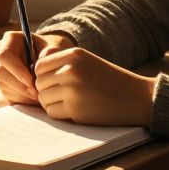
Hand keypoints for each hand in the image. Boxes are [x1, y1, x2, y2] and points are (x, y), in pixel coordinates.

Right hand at [0, 31, 75, 105]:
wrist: (46, 57)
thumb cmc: (49, 50)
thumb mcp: (52, 46)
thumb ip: (50, 51)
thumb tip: (44, 59)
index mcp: (9, 40)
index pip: (5, 57)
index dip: (17, 71)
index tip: (31, 81)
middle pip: (1, 74)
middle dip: (20, 87)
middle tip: (37, 94)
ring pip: (3, 86)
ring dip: (22, 95)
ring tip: (39, 98)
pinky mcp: (2, 83)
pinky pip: (7, 95)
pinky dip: (21, 100)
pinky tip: (34, 99)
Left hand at [34, 47, 155, 127]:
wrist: (137, 97)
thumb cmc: (110, 81)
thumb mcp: (87, 62)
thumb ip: (63, 63)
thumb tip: (32, 71)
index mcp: (74, 54)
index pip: (39, 65)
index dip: (43, 76)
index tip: (53, 83)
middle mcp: (71, 69)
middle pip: (39, 83)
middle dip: (46, 91)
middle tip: (62, 96)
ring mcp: (72, 89)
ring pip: (43, 99)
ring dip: (52, 104)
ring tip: (70, 103)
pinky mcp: (75, 109)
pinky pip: (52, 112)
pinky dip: (60, 114)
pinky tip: (75, 111)